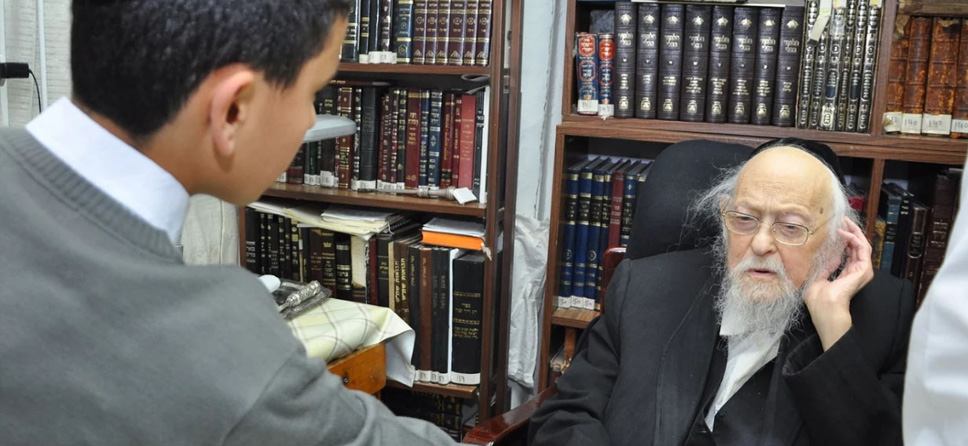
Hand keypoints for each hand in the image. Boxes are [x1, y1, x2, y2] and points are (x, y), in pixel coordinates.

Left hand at [802, 217, 873, 350]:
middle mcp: (856, 271)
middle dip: (851, 231)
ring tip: (845, 222)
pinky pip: (862, 248)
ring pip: (862, 244)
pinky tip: (843, 233)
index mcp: (847, 274)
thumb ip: (826, 265)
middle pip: (857, 246)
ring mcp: (862, 270)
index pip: (849, 253)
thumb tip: (830, 254)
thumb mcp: (819, 276)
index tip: (837, 228)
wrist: (825, 305)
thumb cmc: (818, 298)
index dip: (844, 239)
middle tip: (844, 220)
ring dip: (854, 231)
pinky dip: (854, 238)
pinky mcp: (864, 269)